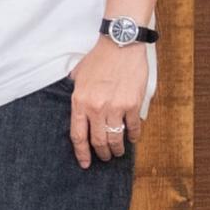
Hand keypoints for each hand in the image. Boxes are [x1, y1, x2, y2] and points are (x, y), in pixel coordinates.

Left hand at [68, 40, 148, 167]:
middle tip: (105, 158)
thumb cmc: (98, 59)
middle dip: (102, 154)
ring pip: (116, 138)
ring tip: (118, 152)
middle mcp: (96, 107)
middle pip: (98, 141)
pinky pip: (133, 127)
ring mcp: (115, 107)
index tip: (85, 164)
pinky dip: (133, 136)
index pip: (78, 135)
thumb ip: (76, 94)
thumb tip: (75, 107)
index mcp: (79, 102)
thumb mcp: (78, 76)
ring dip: (117, 149)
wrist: (120, 45)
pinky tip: (132, 138)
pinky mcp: (132, 104)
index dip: (81, 153)